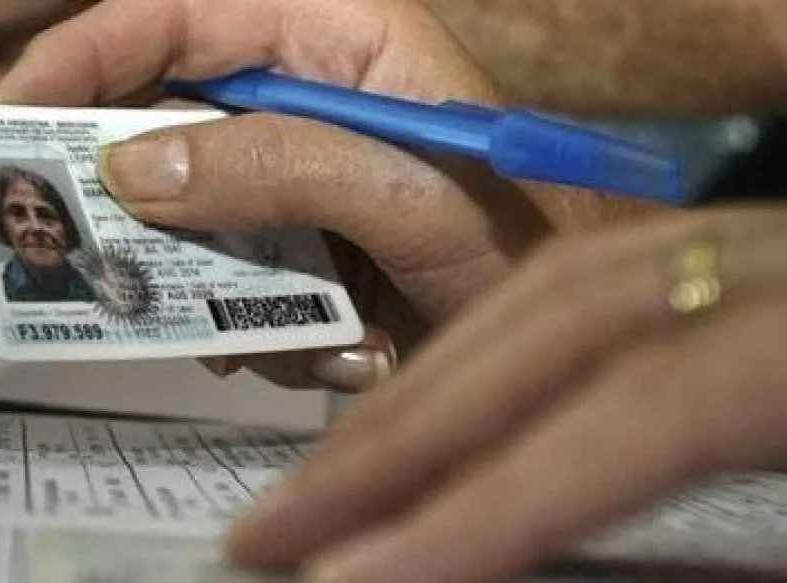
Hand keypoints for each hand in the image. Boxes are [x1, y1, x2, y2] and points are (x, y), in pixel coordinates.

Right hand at [0, 0, 664, 390]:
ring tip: (265, 332)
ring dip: (206, 285)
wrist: (570, 339)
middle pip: (161, 116)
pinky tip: (331, 349)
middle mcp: (304, 98)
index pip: (177, 13)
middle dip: (130, 195)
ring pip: (184, 216)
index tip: (9, 112)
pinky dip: (254, 328)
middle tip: (89, 248)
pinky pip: (225, 280)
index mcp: (336, 36)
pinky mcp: (297, 248)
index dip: (82, 53)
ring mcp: (295, 179)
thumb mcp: (405, 193)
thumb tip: (129, 167)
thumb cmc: (525, 242)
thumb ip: (276, 165)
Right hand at [225, 205, 786, 581]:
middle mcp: (785, 263)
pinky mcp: (747, 262)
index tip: (345, 582)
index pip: (648, 407)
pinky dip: (494, 347)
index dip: (488, 499)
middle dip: (406, 433)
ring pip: (562, 286)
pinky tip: (440, 404)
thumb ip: (738, 557)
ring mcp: (762, 246)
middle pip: (567, 322)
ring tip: (330, 475)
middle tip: (272, 529)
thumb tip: (535, 563)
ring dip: (431, 384)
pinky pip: (595, 283)